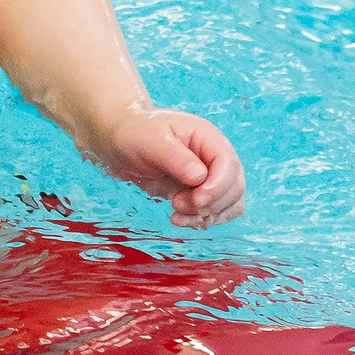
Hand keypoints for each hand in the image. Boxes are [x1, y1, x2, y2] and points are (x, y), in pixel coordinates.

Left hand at [90, 108, 246, 227]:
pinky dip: (203, 221)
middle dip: (210, 204)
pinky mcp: (199, 192)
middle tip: (177, 204)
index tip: (196, 200)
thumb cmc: (134, 133)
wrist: (120, 142)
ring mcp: (209, 176)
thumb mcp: (150, 140)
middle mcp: (213, 156)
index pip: (229, 164)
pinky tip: (179, 219)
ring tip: (177, 215)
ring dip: (208, 216)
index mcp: (206, 137)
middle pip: (234, 187)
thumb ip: (175, 157)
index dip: (218, 187)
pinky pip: (216, 212)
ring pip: (230, 203)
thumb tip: (200, 177)